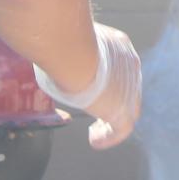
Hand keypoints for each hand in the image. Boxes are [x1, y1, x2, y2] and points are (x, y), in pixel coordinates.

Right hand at [35, 24, 141, 149]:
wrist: (70, 48)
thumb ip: (66, 47)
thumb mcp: (69, 39)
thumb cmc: (62, 39)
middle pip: (129, 87)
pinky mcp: (122, 110)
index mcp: (120, 45)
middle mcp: (130, 65)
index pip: (121, 65)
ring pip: (128, 109)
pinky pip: (121, 129)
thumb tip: (48, 51)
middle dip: (116, 98)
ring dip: (112, 120)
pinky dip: (109, 137)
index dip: (111, 77)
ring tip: (96, 130)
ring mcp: (130, 89)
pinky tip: (94, 140)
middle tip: (98, 107)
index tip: (96, 85)